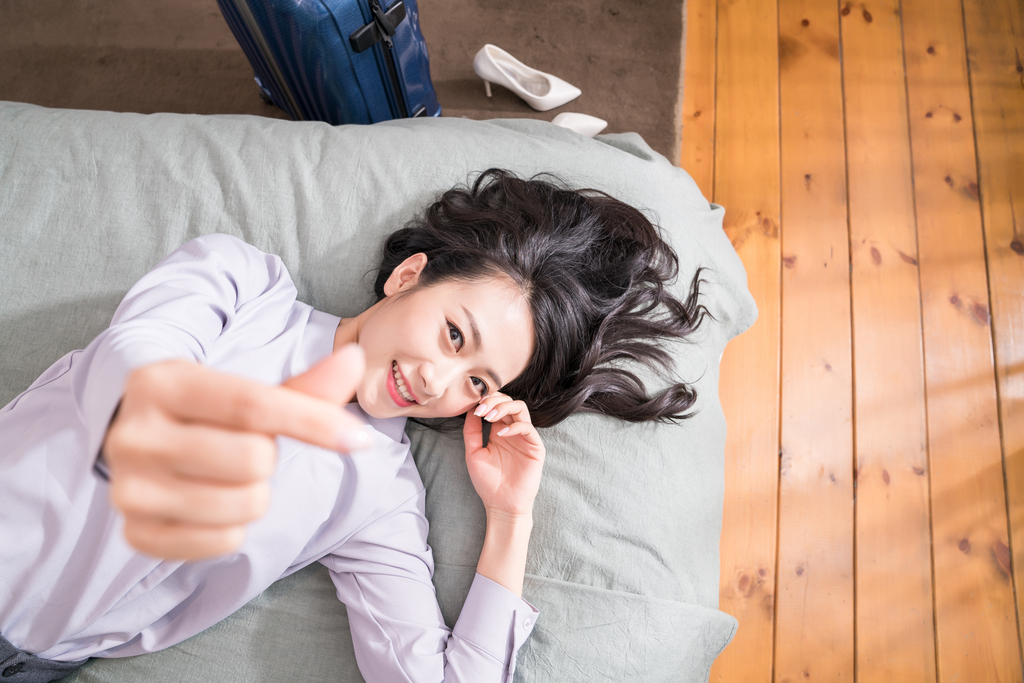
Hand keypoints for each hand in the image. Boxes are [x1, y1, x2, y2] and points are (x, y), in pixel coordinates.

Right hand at [103, 344, 368, 560]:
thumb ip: (305, 385)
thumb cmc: (207, 415)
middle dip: (268, 458)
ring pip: (243, 504)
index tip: (359, 440)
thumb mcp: (246, 390)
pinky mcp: (136, 533)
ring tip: (228, 476)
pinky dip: (235, 528)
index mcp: (161, 383)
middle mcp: (135, 434)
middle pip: (253, 459)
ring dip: (256, 495)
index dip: (314, 422)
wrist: (141, 447)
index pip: (252, 404)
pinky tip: (212, 504)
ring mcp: (130, 488)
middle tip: (244, 447)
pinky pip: (225, 541)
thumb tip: (353, 359)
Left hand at [463, 393, 544, 518]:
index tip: (474, 407)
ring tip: (490, 416)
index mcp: (499, 431)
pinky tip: (501, 434)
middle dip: (494, 401)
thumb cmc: (487, 482)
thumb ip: (472, 431)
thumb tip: (470, 409)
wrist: (501, 505)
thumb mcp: (473, 453)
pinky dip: (514, 426)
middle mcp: (513, 431)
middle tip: (481, 409)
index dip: (486, 401)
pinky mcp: (535, 447)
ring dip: (504, 407)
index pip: (496, 405)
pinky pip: (528, 428)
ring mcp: (525, 438)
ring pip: (520, 408)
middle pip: (508, 402)